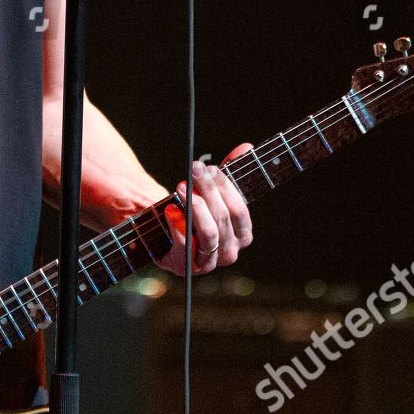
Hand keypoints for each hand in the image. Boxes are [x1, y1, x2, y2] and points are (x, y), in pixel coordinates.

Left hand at [158, 145, 254, 275]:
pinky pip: (186, 247)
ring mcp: (209, 262)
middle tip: (194, 170)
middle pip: (223, 219)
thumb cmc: (196, 212)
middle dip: (208, 191)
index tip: (209, 168)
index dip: (225, 188)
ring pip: (209, 233)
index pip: (239, 211)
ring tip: (181, 187)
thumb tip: (246, 146)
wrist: (167, 235)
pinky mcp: (186, 267)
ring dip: (195, 207)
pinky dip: (178, 226)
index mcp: (242, 235)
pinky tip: (170, 209)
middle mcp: (229, 252)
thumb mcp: (213, 192)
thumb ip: (229, 172)